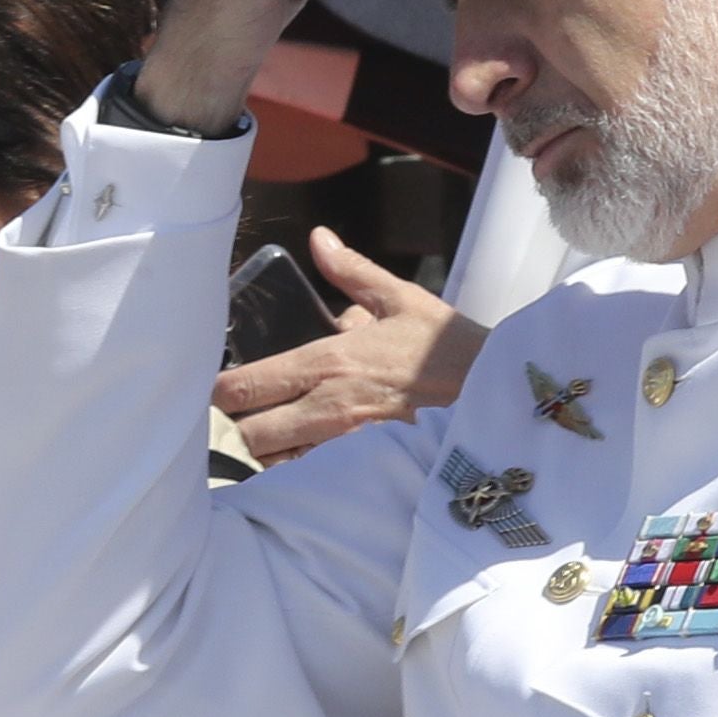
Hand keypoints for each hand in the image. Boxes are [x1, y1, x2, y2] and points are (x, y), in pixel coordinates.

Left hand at [213, 227, 488, 461]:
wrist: (496, 394)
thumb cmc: (448, 348)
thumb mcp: (400, 299)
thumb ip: (352, 272)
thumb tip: (319, 239)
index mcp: (329, 362)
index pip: (248, 387)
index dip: (222, 391)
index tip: (220, 388)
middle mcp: (329, 407)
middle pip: (250, 434)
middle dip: (243, 426)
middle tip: (250, 412)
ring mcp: (346, 444)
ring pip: (277, 462)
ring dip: (270, 450)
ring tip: (278, 433)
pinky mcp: (365, 471)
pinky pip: (314, 477)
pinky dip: (301, 469)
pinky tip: (311, 453)